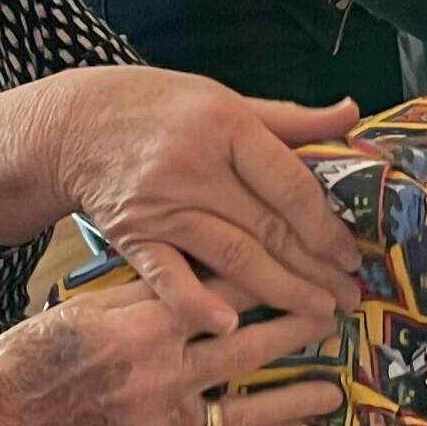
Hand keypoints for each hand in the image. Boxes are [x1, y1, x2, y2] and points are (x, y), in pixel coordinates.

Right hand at [0, 70, 363, 337]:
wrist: (74, 124)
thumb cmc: (161, 108)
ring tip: (318, 313)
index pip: (290, 184)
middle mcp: (195, 166)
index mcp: (227, 126)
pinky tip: (230, 326)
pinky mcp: (131, 235)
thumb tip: (352, 115)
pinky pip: (167, 275)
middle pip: (267, 227)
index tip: (351, 254)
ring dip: (279, 290)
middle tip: (350, 297)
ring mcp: (161, 205)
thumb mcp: (224, 99)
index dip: (326, 225)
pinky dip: (196, 302)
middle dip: (314, 268)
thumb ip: (289, 120)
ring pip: (230, 256)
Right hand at [0, 293, 346, 425]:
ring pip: (248, 404)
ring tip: (332, 387)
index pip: (221, 294)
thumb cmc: (40, 352)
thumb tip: (206, 271)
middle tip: (333, 317)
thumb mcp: (92, 303)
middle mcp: (161, 369)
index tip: (301, 268)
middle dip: (296, 331)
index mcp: (144, 324)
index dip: (268, 281)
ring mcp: (165, 414)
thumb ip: (152, 291)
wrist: (5, 415)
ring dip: (296, 395)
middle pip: (246, 346)